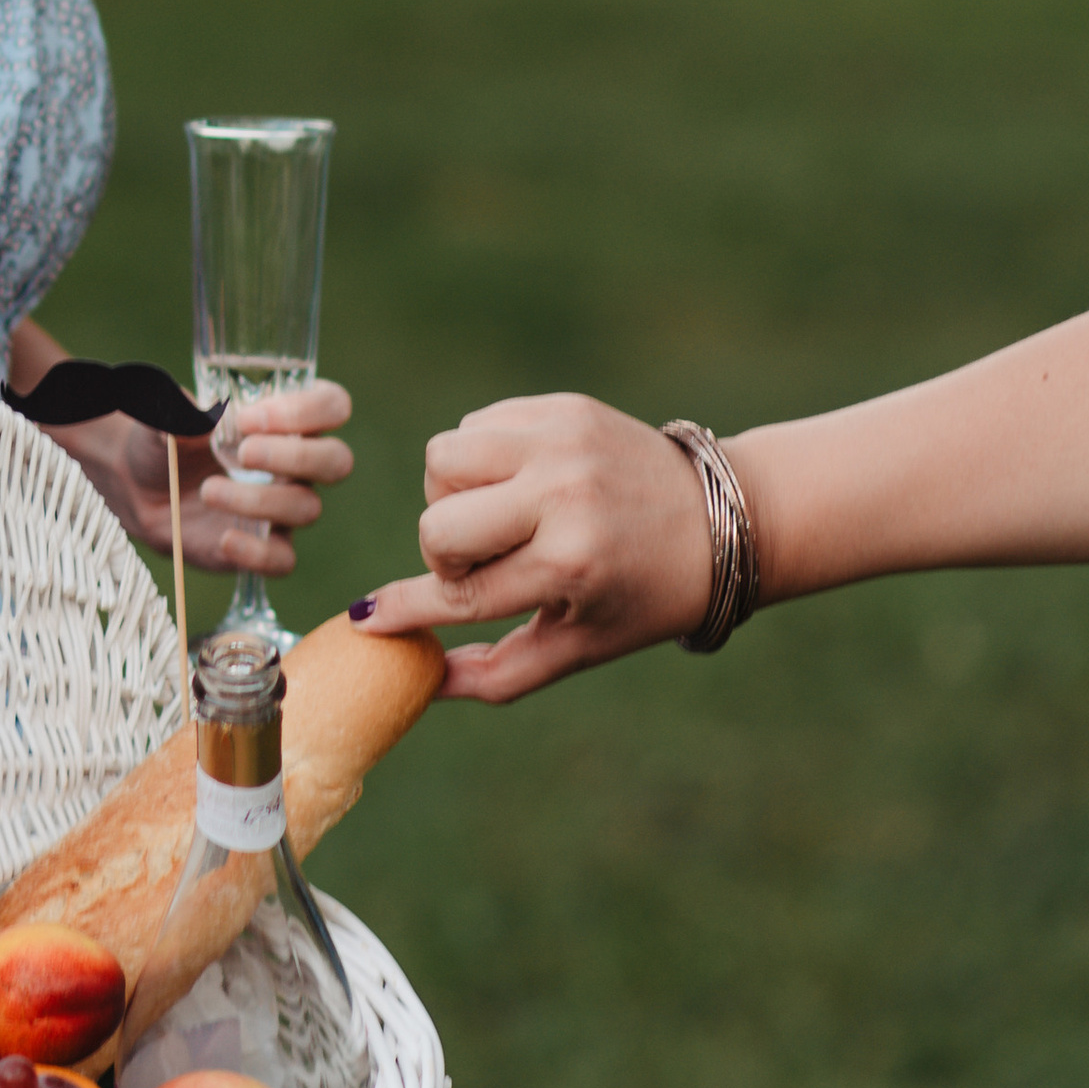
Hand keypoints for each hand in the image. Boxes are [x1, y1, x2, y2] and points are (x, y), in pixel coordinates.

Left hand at [100, 380, 356, 579]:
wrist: (141, 488)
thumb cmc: (167, 441)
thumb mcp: (164, 417)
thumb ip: (177, 411)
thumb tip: (194, 417)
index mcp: (285, 420)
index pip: (330, 405)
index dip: (305, 409)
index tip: (248, 418)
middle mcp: (296, 463)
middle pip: (337, 460)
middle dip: (296, 456)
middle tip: (244, 452)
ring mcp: (284, 507)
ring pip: (307, 508)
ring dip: (259, 499)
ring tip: (208, 490)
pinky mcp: (265, 546)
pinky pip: (284, 559)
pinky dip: (257, 552)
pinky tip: (224, 539)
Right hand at [356, 393, 712, 700]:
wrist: (723, 520)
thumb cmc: (645, 596)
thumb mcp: (580, 647)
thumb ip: (497, 673)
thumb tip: (422, 681)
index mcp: (570, 564)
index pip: (461, 594)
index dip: (406, 610)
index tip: (365, 618)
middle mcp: (562, 496)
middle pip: (437, 525)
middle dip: (446, 556)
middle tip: (487, 565)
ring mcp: (560, 441)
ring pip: (442, 460)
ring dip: (453, 496)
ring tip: (500, 516)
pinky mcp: (560, 406)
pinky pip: (474, 426)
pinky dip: (482, 458)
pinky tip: (522, 482)